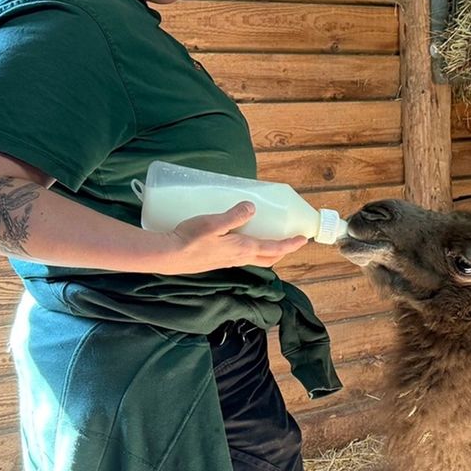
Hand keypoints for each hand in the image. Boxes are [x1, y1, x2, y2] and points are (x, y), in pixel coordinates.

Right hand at [158, 202, 308, 272]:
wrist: (168, 256)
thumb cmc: (190, 239)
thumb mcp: (214, 223)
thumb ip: (234, 215)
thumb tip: (252, 207)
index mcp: (242, 249)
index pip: (273, 248)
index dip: (290, 244)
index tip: (303, 239)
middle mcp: (239, 258)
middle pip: (268, 257)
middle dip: (281, 250)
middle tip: (290, 241)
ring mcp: (228, 262)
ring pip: (256, 258)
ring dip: (267, 251)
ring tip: (270, 239)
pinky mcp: (218, 261)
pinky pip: (243, 257)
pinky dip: (252, 251)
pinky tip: (243, 241)